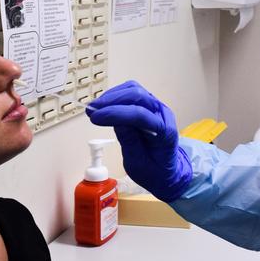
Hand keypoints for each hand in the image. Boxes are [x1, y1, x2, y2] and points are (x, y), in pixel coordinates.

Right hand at [86, 81, 192, 201]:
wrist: (167, 170)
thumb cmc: (154, 171)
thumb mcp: (139, 165)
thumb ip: (130, 142)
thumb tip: (116, 121)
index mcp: (166, 132)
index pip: (141, 115)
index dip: (116, 113)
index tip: (95, 117)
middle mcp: (163, 114)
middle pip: (139, 96)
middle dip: (112, 100)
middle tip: (92, 110)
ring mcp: (157, 108)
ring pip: (135, 90)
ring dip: (113, 96)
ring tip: (94, 107)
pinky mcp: (149, 105)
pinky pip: (133, 92)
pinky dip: (116, 95)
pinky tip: (104, 105)